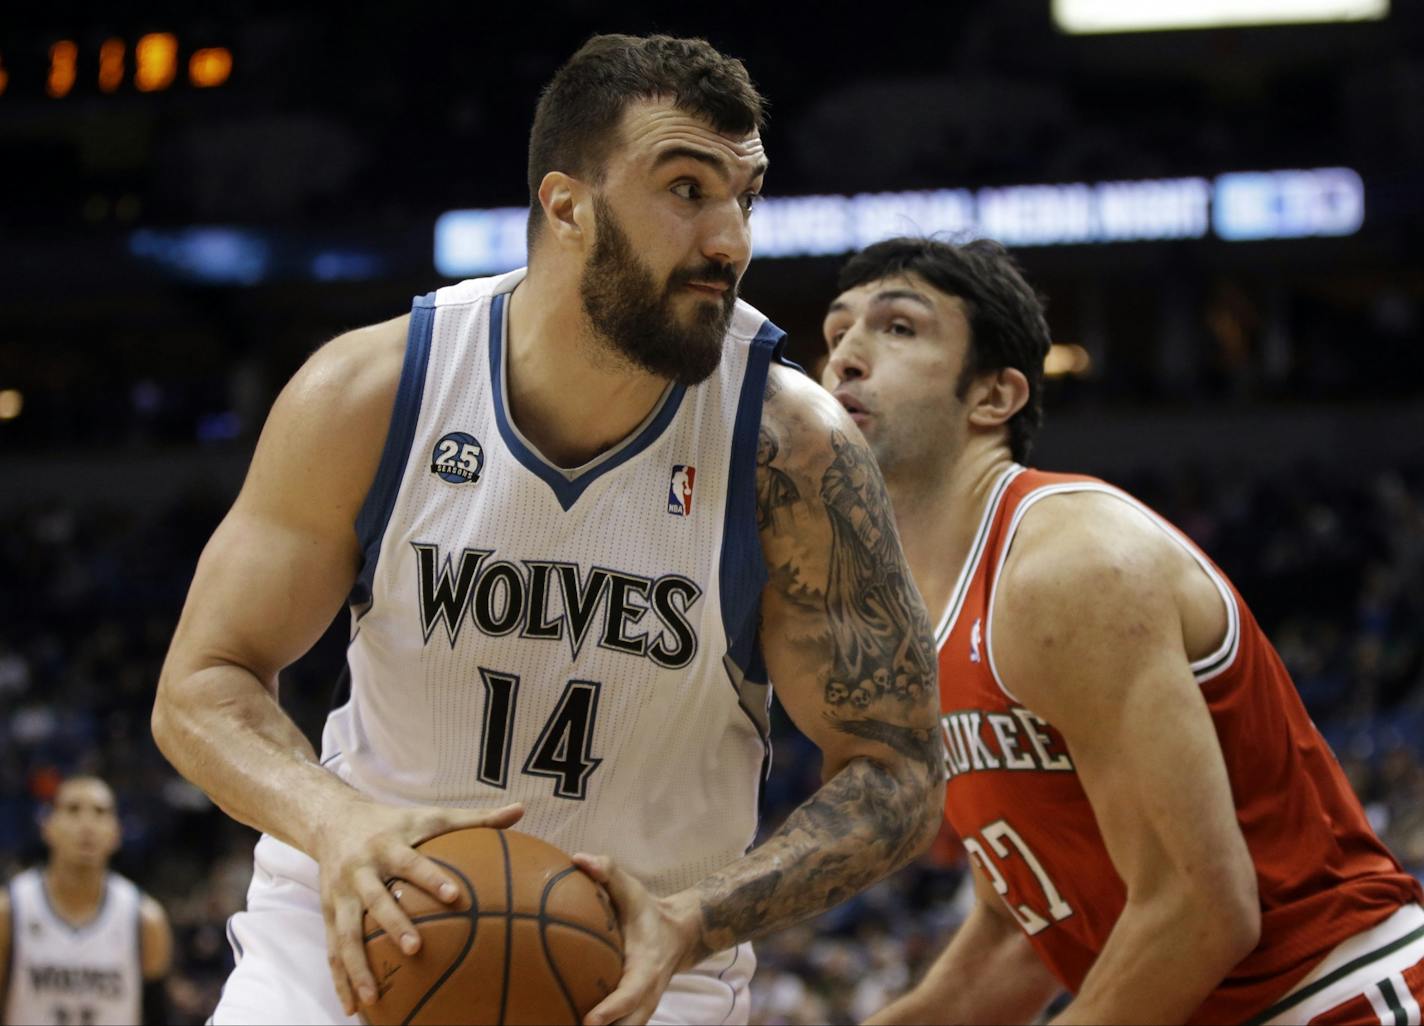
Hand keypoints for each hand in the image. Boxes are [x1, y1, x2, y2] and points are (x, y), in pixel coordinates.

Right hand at [314, 799, 523, 1015]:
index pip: (412, 862)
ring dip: (358, 967)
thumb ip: (475, 818)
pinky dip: (341, 979)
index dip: (431, 878)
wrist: (334, 819)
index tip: (455, 896)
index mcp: (389, 845)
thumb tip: (520, 810)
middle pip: (376, 899)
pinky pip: (333, 950)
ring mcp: (341, 894)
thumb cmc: (395, 821)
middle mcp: (361, 870)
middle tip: (415, 949)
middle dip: (393, 924)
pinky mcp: (329, 913)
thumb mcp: (431, 815)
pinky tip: (354, 1008)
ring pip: (347, 934)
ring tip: (373, 998)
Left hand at [572, 854, 703, 1025]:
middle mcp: (646, 994)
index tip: (589, 1021)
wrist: (678, 933)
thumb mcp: (630, 888)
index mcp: (646, 968)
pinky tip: (568, 1021)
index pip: (629, 994)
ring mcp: (642, 1007)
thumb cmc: (646, 910)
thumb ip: (607, 871)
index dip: (611, 1010)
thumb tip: (578, 859)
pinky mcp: (633, 1013)